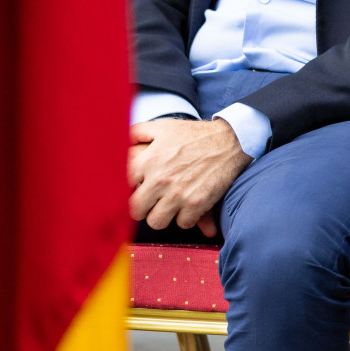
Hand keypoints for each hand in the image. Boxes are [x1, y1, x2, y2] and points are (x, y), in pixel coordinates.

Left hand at [127, 119, 251, 232]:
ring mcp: (179, 193)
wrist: (232, 140)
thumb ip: (136, 132)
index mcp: (148, 161)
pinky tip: (189, 205)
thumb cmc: (195, 134)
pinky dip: (186, 217)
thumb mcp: (164, 127)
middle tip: (153, 201)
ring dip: (163, 215)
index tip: (137, 189)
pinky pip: (182, 223)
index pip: (122, 188)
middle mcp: (160, 179)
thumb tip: (117, 139)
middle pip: (136, 211)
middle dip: (144, 207)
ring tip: (170, 205)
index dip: (130, 190)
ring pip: (156, 222)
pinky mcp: (197, 203)